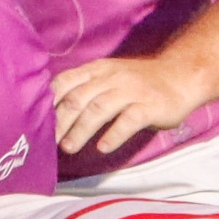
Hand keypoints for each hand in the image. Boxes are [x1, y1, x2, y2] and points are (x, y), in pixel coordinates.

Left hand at [50, 56, 205, 156]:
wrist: (181, 76)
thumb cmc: (140, 82)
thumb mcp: (110, 77)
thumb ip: (86, 88)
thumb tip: (55, 111)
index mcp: (98, 70)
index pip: (67, 82)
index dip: (50, 101)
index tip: (38, 121)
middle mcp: (112, 78)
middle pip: (79, 98)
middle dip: (61, 121)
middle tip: (50, 141)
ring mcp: (131, 91)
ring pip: (99, 109)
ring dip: (81, 129)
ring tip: (69, 148)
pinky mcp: (149, 106)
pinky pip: (128, 120)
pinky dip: (113, 134)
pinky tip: (102, 148)